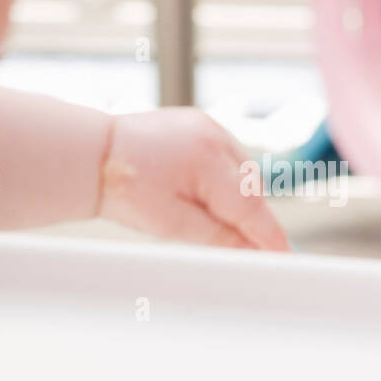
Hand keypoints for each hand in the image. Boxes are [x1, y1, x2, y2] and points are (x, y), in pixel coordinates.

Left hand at [96, 107, 290, 250]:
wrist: (93, 154)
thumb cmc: (122, 185)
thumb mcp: (171, 224)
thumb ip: (219, 238)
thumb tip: (254, 252)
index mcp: (206, 160)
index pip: (252, 207)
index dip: (270, 236)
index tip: (287, 258)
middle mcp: (214, 136)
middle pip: (252, 189)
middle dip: (251, 219)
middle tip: (243, 249)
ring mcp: (209, 125)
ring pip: (243, 173)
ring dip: (238, 198)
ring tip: (205, 215)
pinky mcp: (202, 123)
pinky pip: (229, 156)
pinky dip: (226, 178)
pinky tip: (206, 192)